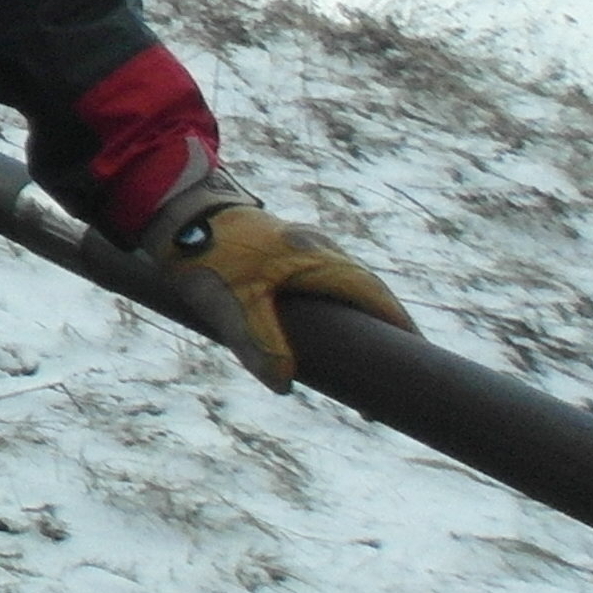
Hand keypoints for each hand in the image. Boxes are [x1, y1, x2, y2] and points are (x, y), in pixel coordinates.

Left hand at [148, 175, 414, 388]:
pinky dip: (333, 306)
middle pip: (366, 292)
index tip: (423, 357)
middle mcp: (317, 247)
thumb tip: (285, 385)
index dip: (400, 327)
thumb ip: (258, 345)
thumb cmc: (203, 252)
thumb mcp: (229, 304)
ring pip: (344, 285)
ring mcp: (300, 244)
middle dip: (383, 330)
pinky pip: (322, 280)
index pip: (374, 296)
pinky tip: (323, 330)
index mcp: (316, 258)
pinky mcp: (280, 248)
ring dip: (358, 319)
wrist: (170, 206)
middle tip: (390, 375)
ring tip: (362, 362)